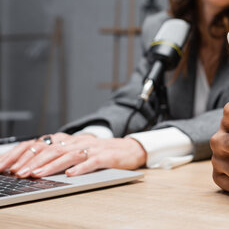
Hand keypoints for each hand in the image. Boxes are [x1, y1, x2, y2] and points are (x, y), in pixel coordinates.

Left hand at [0, 133, 146, 177]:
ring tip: (39, 174)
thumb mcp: (79, 152)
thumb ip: (60, 155)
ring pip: (69, 155)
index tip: (11, 166)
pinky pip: (92, 161)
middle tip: (21, 173)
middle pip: (54, 149)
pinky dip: (80, 168)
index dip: (27, 155)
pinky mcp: (107, 156)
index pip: (44, 145)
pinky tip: (70, 174)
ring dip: (52, 165)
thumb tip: (33, 165)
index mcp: (71, 140)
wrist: (130, 149)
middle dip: (35, 161)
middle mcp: (80, 142)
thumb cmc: (102, 153)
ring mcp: (94, 148)